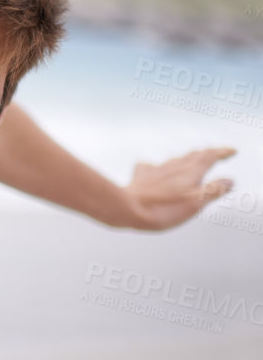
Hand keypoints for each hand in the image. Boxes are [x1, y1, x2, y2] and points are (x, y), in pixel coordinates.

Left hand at [115, 146, 236, 230]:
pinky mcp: (141, 178)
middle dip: (207, 154)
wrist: (127, 208)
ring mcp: (156, 171)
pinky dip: (159, 167)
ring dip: (187, 159)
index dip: (222, 153)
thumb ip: (213, 190)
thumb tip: (230, 180)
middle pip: (193, 157)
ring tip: (193, 159)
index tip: (232, 150)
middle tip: (217, 153)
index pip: (209, 157)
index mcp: (189, 172)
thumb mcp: (196, 203)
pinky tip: (153, 168)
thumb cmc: (164, 209)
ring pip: (175, 161)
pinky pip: (151, 167)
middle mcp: (173, 168)